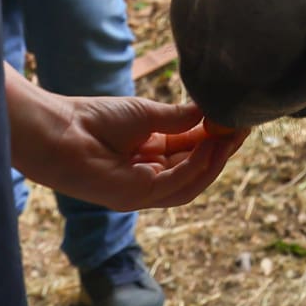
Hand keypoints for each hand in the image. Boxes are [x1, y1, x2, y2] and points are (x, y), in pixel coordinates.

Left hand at [15, 93, 249, 211]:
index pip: (193, 151)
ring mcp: (144, 190)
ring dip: (215, 162)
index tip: (238, 120)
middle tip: (243, 128)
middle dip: (222, 151)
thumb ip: (179, 117)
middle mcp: (151, 177)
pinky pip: (175, 184)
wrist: (62, 131)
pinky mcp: (137, 196)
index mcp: (152, 156)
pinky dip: (196, 166)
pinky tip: (210, 146)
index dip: (217, 138)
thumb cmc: (95, 119)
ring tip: (232, 136)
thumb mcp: (146, 114)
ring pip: (191, 183)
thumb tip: (210, 108)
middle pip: (197, 170)